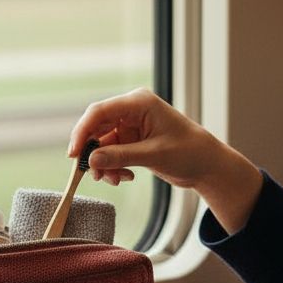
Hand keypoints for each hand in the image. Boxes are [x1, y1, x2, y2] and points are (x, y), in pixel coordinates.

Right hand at [67, 88, 262, 233]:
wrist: (208, 166)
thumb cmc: (189, 152)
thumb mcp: (153, 155)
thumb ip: (120, 157)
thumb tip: (91, 161)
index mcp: (139, 103)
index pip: (100, 111)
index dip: (83, 132)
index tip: (74, 155)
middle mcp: (132, 111)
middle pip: (97, 127)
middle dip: (93, 152)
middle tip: (91, 174)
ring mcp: (131, 126)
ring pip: (102, 144)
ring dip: (103, 164)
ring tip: (113, 180)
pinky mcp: (131, 141)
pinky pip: (110, 153)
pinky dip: (112, 167)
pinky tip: (124, 177)